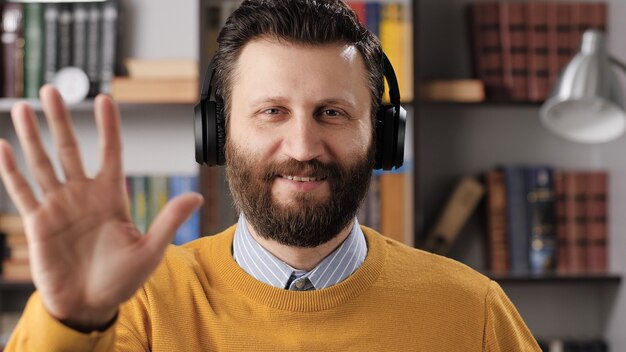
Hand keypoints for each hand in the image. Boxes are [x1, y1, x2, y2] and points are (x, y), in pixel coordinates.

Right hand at [0, 85, 202, 329]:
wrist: (91, 304)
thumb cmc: (122, 279)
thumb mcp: (150, 250)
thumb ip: (169, 220)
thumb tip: (196, 196)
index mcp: (112, 196)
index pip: (111, 152)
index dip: (109, 127)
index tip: (105, 99)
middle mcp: (83, 194)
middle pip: (70, 148)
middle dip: (62, 120)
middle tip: (53, 89)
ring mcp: (59, 206)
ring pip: (43, 163)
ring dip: (33, 136)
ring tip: (25, 108)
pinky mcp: (38, 222)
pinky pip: (23, 192)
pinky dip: (12, 170)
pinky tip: (3, 147)